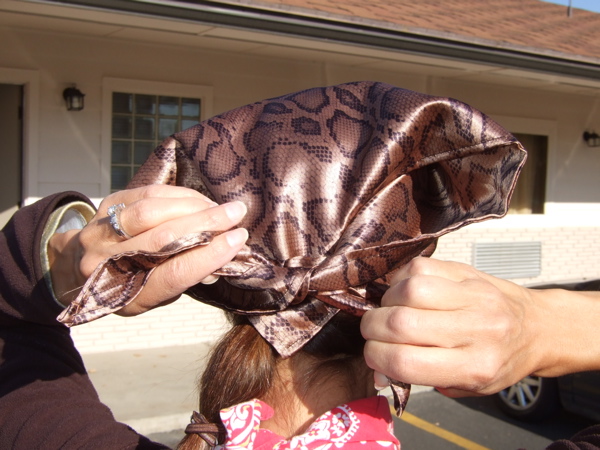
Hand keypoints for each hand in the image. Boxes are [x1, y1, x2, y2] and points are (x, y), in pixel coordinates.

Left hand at [48, 185, 247, 314]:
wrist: (78, 266)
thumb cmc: (129, 283)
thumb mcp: (154, 295)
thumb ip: (185, 277)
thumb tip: (225, 253)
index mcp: (126, 294)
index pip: (173, 275)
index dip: (209, 256)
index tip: (237, 240)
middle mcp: (109, 263)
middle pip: (163, 239)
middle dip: (206, 224)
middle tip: (236, 215)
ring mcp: (102, 232)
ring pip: (153, 212)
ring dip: (194, 206)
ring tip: (219, 207)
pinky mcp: (106, 205)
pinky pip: (147, 194)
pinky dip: (179, 195)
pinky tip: (199, 200)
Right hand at [361, 257, 543, 396]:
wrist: (539, 327)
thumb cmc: (499, 361)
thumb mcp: (465, 385)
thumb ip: (420, 378)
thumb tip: (377, 369)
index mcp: (474, 367)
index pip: (404, 361)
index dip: (375, 357)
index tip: (372, 354)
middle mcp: (475, 330)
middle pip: (401, 324)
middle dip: (373, 327)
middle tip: (373, 330)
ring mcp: (472, 296)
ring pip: (408, 290)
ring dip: (387, 301)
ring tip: (391, 309)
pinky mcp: (467, 271)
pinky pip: (419, 267)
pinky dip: (402, 279)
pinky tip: (406, 291)